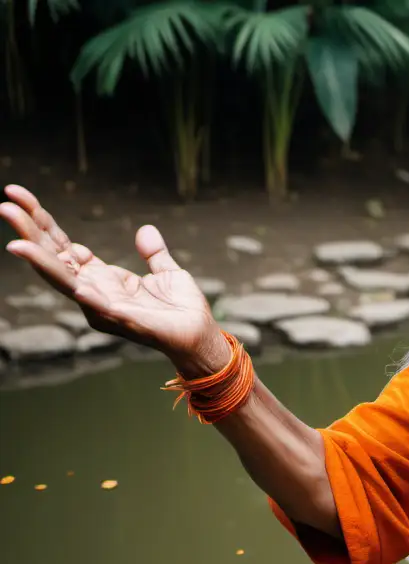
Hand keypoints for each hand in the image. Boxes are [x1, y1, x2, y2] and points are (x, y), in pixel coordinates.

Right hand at [1, 184, 225, 372]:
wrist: (202, 336)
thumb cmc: (182, 309)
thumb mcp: (167, 272)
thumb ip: (153, 252)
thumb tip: (145, 230)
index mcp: (101, 278)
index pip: (62, 246)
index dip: (41, 222)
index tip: (18, 195)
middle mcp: (94, 292)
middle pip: (54, 259)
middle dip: (29, 234)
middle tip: (5, 207)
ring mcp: (105, 308)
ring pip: (66, 281)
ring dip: (42, 263)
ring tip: (17, 243)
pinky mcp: (125, 320)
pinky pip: (101, 307)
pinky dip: (86, 295)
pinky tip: (74, 285)